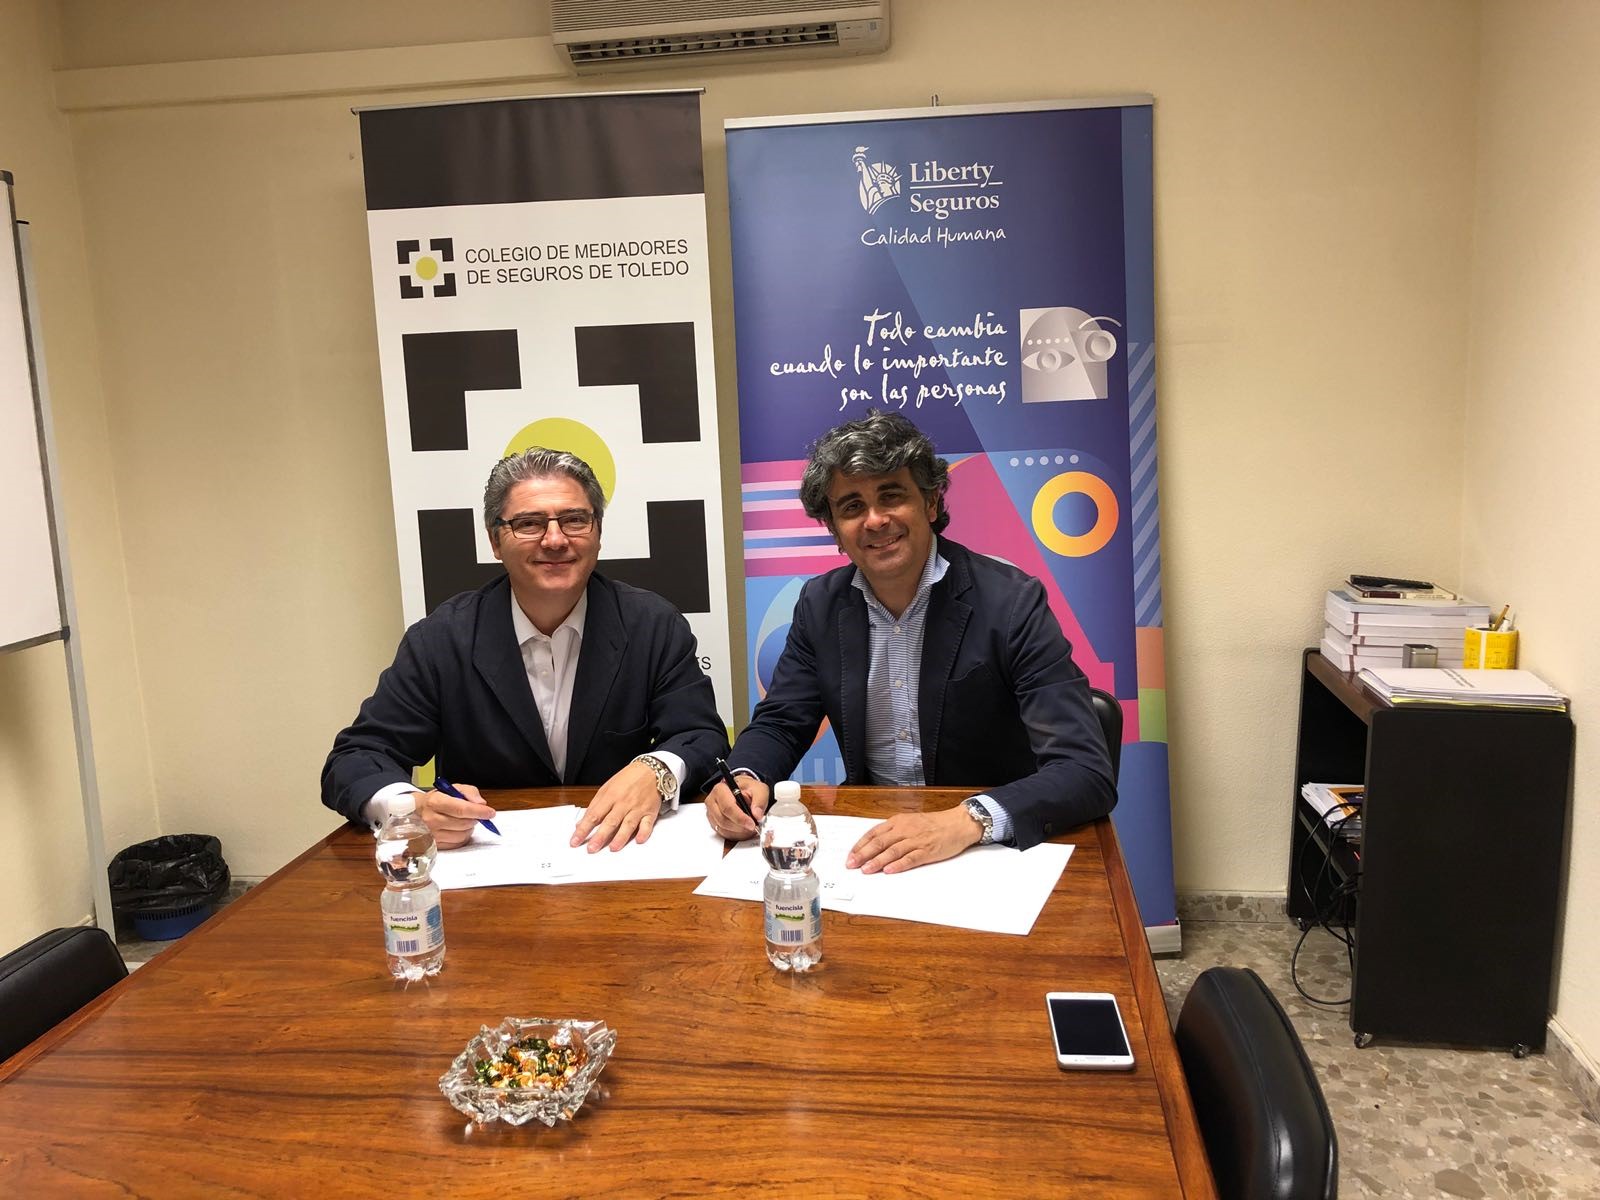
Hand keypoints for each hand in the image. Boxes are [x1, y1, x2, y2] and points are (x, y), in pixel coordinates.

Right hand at [415, 782, 494, 850]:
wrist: (417, 811)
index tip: (490, 812)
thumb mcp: (452, 788)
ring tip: (464, 820)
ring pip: (462, 835)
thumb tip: (481, 803)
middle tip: (474, 813)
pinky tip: (459, 829)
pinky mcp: (434, 845)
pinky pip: (457, 843)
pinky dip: (463, 836)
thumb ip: (469, 792)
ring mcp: (432, 834)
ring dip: (469, 828)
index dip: (478, 811)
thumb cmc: (436, 800)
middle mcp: (431, 819)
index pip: (461, 809)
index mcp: (435, 802)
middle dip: (474, 818)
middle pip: (464, 823)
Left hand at [571, 761, 664, 852]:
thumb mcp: (607, 788)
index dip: (583, 829)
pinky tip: (639, 840)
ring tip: (612, 848)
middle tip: (591, 848)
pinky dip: (644, 832)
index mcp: (610, 796)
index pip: (594, 815)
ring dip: (620, 837)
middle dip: (600, 836)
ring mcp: (637, 808)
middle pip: (610, 821)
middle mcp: (623, 803)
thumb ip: (595, 806)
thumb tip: (582, 823)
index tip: (575, 840)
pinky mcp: (650, 812)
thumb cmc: (628, 779)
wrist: (651, 770)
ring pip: (628, 824)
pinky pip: (647, 824)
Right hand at [704, 776, 768, 840]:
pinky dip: (736, 835)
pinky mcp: (714, 822)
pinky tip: (744, 829)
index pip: (728, 807)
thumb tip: (757, 815)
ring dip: (739, 832)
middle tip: (753, 827)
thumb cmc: (748, 788)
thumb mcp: (759, 789)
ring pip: (723, 829)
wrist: (743, 791)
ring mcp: (711, 813)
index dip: (740, 818)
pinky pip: (723, 833)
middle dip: (740, 827)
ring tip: (750, 827)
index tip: (752, 824)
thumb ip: (759, 801)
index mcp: (721, 789)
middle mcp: (712, 801)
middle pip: (723, 820)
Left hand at [846, 806, 983, 874]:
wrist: (957, 823)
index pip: (874, 833)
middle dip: (863, 855)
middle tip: (852, 865)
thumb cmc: (933, 824)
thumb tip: (874, 845)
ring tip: (866, 870)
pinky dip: (899, 865)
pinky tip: (889, 870)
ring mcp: (916, 841)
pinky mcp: (927, 851)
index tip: (851, 855)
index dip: (860, 845)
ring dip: (877, 861)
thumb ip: (893, 832)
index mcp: (898, 822)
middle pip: (880, 843)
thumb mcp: (910, 822)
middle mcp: (905, 830)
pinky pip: (910, 859)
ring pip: (892, 851)